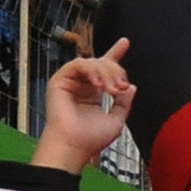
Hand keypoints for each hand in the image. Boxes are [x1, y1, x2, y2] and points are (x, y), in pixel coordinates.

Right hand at [35, 38, 133, 171]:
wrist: (74, 147)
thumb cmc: (90, 140)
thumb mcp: (116, 120)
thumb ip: (124, 103)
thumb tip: (131, 87)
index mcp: (93, 94)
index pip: (104, 70)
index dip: (115, 54)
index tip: (125, 43)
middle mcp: (81, 86)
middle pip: (102, 63)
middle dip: (116, 71)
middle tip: (121, 86)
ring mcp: (70, 82)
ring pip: (92, 62)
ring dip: (106, 72)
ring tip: (111, 89)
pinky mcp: (59, 81)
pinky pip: (78, 64)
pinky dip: (92, 71)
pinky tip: (99, 84)